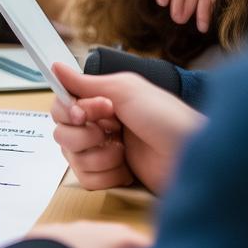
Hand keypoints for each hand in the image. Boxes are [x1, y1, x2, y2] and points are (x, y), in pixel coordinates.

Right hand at [50, 63, 204, 193]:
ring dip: (98, 156)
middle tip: (111, 131)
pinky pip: (86, 180)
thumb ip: (85, 83)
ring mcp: (103, 153)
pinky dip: (105, 176)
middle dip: (83, 136)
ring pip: (72, 159)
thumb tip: (54, 67)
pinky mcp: (110, 176)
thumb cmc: (166, 118)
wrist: (193, 157)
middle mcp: (98, 127)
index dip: (68, 112)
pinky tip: (125, 169)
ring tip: (124, 152)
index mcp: (100, 103)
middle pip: (61, 134)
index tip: (86, 113)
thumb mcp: (125, 90)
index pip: (61, 107)